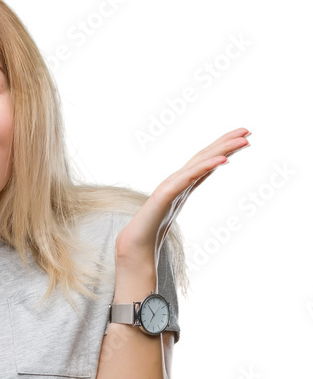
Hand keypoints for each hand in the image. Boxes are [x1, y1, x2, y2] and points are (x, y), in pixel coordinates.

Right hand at [116, 127, 250, 263]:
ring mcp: (170, 186)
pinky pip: (190, 177)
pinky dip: (206, 166)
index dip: (224, 149)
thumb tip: (191, 215)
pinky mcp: (165, 195)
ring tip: (243, 141)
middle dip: (226, 142)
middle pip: (204, 157)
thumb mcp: (174, 218)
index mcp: (181, 187)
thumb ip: (182, 205)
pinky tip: (224, 160)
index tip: (243, 139)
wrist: (132, 247)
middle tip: (247, 131)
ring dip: (222, 149)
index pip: (206, 163)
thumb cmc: (150, 236)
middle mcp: (177, 182)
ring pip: (200, 162)